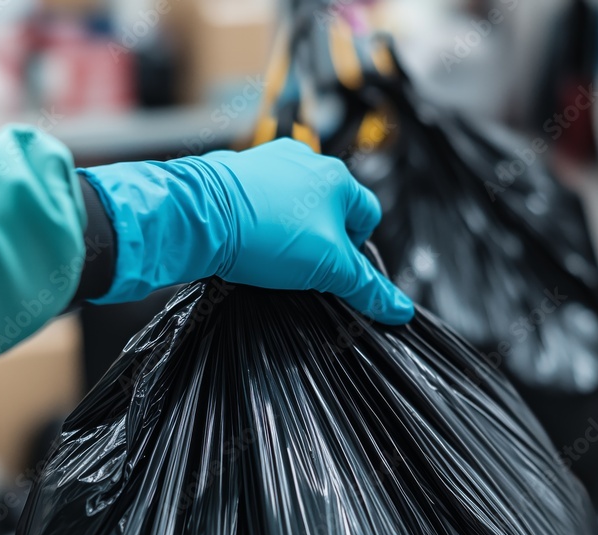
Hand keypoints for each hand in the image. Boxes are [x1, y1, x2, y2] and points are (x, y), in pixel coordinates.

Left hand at [78, 139, 413, 324]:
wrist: (198, 217)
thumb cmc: (265, 234)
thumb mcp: (326, 268)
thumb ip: (365, 289)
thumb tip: (399, 310)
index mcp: (336, 177)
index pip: (368, 217)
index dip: (357, 250)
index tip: (337, 271)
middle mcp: (305, 160)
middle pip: (330, 210)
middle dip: (321, 242)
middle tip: (304, 268)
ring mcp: (268, 163)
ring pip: (294, 205)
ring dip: (291, 232)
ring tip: (272, 257)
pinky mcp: (236, 173)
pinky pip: (261, 201)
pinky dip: (259, 223)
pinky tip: (247, 244)